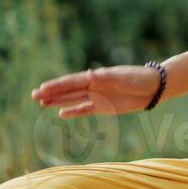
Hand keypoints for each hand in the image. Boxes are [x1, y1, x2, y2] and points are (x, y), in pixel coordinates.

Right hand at [31, 65, 160, 117]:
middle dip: (51, 93)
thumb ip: (106, 77)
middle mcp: (94, 86)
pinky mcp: (104, 107)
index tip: (42, 88)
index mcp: (96, 77)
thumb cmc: (139, 78)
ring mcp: (97, 97)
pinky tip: (61, 114)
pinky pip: (84, 110)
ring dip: (58, 102)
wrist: (153, 87)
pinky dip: (73, 112)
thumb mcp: (123, 77)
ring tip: (41, 104)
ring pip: (73, 100)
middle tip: (33, 96)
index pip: (72, 82)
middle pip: (68, 91)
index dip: (56, 86)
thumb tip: (89, 74)